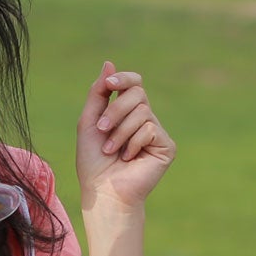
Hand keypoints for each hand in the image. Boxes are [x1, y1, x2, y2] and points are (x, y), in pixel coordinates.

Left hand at [76, 63, 175, 217]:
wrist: (102, 192)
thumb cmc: (93, 162)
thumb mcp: (89, 123)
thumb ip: (98, 94)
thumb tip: (109, 63)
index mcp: (127, 113)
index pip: (133, 83)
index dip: (123, 78)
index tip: (109, 84)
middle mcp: (145, 120)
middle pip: (137, 93)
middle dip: (115, 110)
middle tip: (102, 130)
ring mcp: (157, 133)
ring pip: (142, 111)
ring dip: (120, 132)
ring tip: (112, 151)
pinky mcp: (166, 146)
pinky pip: (150, 129)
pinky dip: (133, 143)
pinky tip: (128, 159)